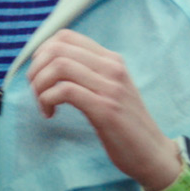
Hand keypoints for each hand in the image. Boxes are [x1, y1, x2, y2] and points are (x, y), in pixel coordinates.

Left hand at [26, 29, 179, 190]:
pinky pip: (66, 91)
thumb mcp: (111, 91)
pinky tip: (50, 114)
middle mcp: (112, 68)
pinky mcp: (105, 109)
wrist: (153, 154)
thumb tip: (52, 67)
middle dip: (36, 70)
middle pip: (58, 48)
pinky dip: (48, 100)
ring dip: (40, 85)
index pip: (66, 37)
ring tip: (42, 104)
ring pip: (59, 66)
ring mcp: (110, 87)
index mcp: (111, 60)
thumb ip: (89, 75)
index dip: (42, 52)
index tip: (40, 75)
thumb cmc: (126, 126)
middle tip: (36, 92)